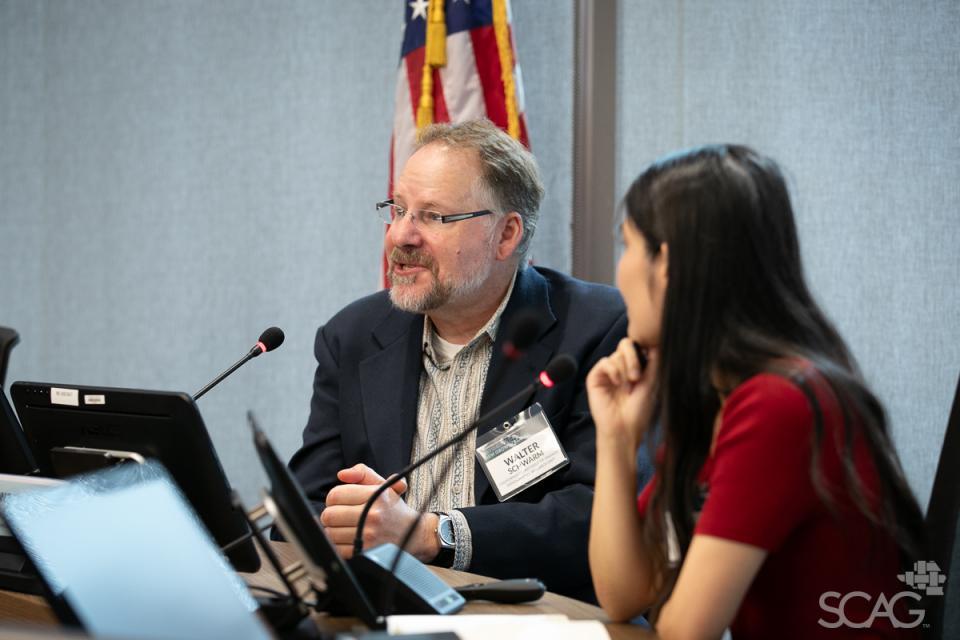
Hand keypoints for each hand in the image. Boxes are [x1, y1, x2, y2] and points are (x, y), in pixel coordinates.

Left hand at [319, 463, 439, 561]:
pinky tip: (348, 539)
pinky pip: (337, 548)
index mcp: (376, 496)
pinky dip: (338, 544)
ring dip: (333, 530)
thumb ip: (361, 473)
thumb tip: (342, 475)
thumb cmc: (393, 508)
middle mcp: (373, 515)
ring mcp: (369, 535)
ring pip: (330, 532)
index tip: (340, 501)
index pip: (335, 495)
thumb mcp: (382, 485)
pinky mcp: (366, 552)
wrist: (413, 533)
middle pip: (329, 515)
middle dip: (331, 514)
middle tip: (339, 515)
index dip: (333, 498)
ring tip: (344, 527)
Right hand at [586, 338, 657, 450]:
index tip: (649, 363)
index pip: (637, 346)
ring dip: (625, 370)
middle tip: (637, 377)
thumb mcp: (651, 383)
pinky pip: (605, 362)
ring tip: (627, 387)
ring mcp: (608, 372)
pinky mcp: (595, 377)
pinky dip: (613, 371)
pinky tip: (617, 383)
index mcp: (635, 367)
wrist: (624, 427)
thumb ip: (654, 362)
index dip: (643, 350)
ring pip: (616, 354)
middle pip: (626, 344)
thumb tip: (657, 342)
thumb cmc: (639, 410)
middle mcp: (621, 367)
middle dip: (633, 358)